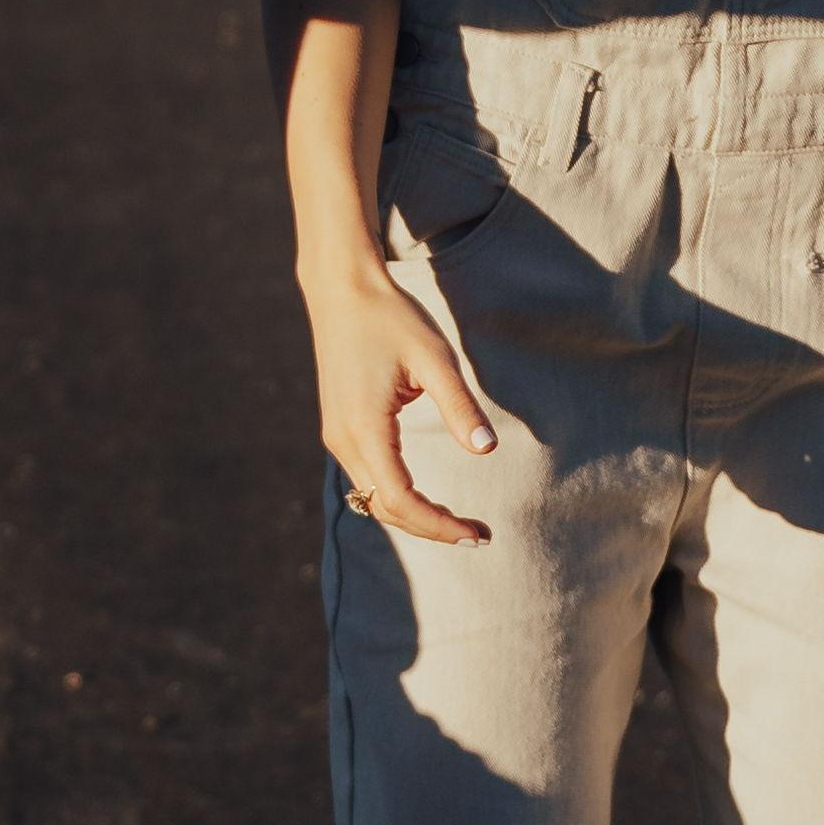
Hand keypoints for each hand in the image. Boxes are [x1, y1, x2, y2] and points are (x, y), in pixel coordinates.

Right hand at [304, 249, 498, 545]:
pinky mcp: (339, 427)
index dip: (439, 525)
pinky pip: (367, 478)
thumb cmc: (390, 318)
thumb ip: (460, 406)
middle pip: (384, 508)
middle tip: (479, 535)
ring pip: (372, 498)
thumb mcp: (435, 359)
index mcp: (365, 428)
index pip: (400, 500)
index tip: (477, 533)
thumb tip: (486, 449)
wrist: (341, 289)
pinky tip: (427, 496)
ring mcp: (336, 435)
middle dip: (432, 528)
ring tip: (459, 522)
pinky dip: (397, 497)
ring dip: (414, 515)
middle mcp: (343, 440)